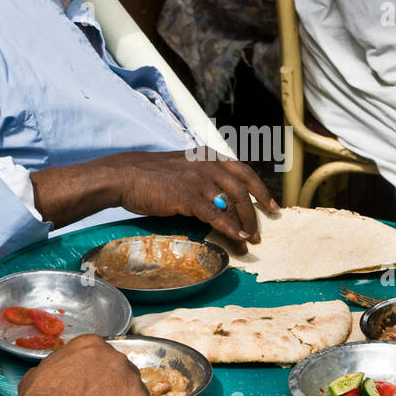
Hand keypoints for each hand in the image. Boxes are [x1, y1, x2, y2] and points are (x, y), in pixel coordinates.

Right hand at [0, 334, 155, 395]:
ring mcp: (134, 382)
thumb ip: (57, 367)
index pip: (102, 358)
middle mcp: (117, 358)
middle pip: (122, 373)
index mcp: (91, 346)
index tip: (90, 391)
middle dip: (113, 391)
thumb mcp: (38, 374)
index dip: (96, 377)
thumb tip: (58, 373)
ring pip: (135, 395)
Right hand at [112, 149, 278, 252]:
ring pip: (233, 202)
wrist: (125, 175)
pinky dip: (230, 228)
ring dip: (245, 223)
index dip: (260, 189)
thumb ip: (201, 177)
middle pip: (242, 189)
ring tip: (249, 239)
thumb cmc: (150, 175)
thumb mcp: (182, 167)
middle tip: (259, 230)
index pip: (244, 171)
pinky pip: (216, 215)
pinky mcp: (187, 197)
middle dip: (255, 211)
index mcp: (208, 156)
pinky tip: (237, 238)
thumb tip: (217, 199)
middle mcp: (208, 165)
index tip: (270, 205)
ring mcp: (198, 180)